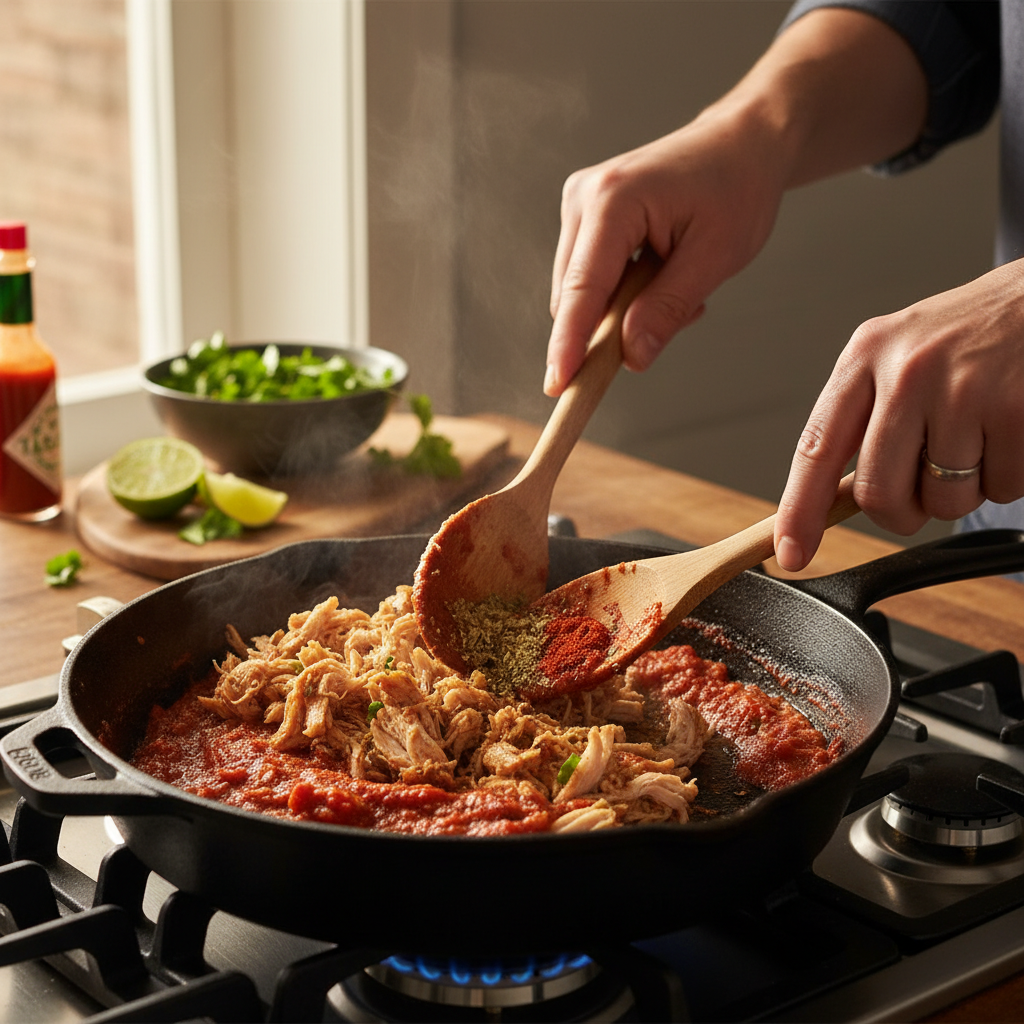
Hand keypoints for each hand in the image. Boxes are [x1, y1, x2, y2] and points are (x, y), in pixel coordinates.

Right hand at [543, 7, 927, 398]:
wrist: (741, 143)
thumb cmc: (736, 188)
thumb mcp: (715, 256)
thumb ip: (668, 308)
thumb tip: (630, 357)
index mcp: (614, 201)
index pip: (582, 289)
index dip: (569, 343)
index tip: (559, 386)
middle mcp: (584, 198)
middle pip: (573, 297)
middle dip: (614, 326)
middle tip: (684, 314)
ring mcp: (579, 205)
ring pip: (580, 293)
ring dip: (622, 310)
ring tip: (679, 283)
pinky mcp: (584, 217)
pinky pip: (590, 279)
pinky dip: (623, 294)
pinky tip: (662, 274)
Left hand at [774, 259, 1023, 570]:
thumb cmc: (969, 332)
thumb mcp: (899, 353)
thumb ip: (863, 419)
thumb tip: (829, 499)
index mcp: (865, 356)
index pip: (816, 449)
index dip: (800, 510)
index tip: (791, 553)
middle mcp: (907, 371)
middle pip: (879, 493)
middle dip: (902, 513)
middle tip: (924, 488)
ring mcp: (963, 390)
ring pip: (946, 501)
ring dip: (964, 490)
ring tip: (977, 438)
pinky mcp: (1016, 410)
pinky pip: (1002, 488)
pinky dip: (1007, 476)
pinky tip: (1010, 430)